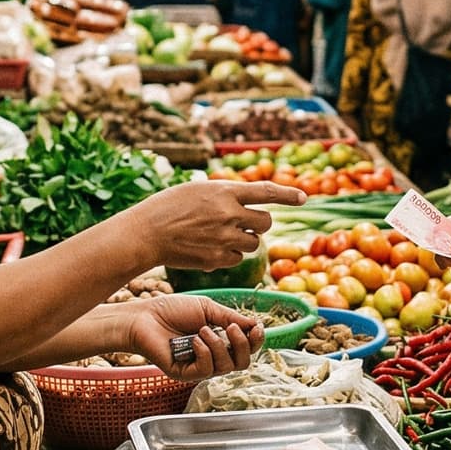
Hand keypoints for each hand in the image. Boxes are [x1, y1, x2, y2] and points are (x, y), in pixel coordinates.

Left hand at [123, 295, 262, 380]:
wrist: (144, 317)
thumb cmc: (172, 311)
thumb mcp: (207, 309)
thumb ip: (231, 317)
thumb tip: (256, 324)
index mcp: (220, 341)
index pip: (247, 348)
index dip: (256, 340)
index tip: (256, 327)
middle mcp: (213, 357)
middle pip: (243, 362)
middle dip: (242, 345)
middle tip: (231, 328)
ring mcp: (199, 367)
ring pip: (226, 367)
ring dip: (218, 345)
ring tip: (202, 329)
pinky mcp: (185, 374)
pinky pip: (206, 370)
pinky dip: (205, 353)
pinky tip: (194, 340)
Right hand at [135, 179, 308, 270]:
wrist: (146, 233)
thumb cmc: (168, 207)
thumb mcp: (197, 189)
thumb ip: (225, 194)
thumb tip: (249, 204)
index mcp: (224, 191)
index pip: (267, 191)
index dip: (288, 194)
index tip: (304, 197)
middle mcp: (229, 214)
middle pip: (265, 222)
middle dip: (259, 223)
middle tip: (243, 222)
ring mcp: (224, 238)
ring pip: (253, 243)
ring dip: (244, 239)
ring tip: (220, 234)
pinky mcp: (217, 259)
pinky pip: (237, 259)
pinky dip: (230, 255)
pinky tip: (210, 248)